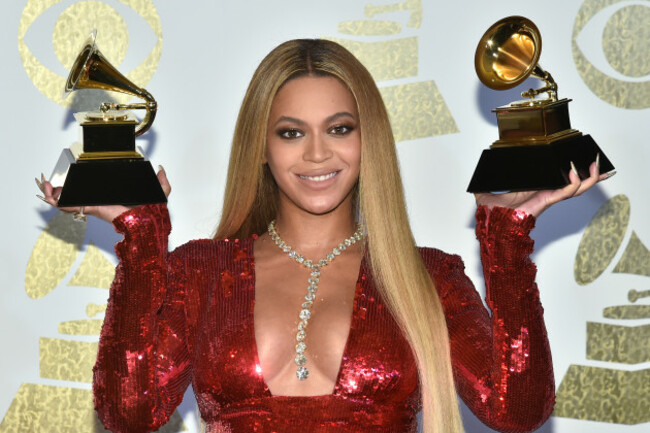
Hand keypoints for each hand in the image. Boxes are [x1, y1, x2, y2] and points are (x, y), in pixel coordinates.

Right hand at [35, 166, 171, 222]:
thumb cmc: (154, 214)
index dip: (77, 185)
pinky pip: (74, 207)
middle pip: (75, 196)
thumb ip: (161, 181)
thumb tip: (160, 169)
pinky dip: (61, 203)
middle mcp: (101, 202)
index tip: (68, 177)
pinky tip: (52, 197)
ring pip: (69, 202)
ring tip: (46, 188)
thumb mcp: (160, 193)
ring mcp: (96, 206)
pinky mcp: (95, 208)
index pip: (91, 191)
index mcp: (112, 197)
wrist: (150, 224)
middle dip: (59, 190)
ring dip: (55, 195)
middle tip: (50, 184)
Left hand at [474, 158, 612, 217]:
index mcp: (536, 190)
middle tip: (598, 162)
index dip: (573, 172)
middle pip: (575, 184)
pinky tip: (574, 172)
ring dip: (588, 177)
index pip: (560, 180)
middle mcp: (545, 194)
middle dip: (589, 174)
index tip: (583, 161)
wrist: (492, 226)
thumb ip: (485, 183)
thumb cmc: (492, 215)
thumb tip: (478, 175)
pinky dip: (572, 182)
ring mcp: (548, 198)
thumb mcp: (487, 193)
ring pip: (576, 188)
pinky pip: (565, 192)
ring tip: (595, 165)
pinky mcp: (546, 201)